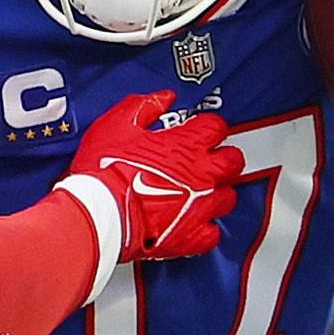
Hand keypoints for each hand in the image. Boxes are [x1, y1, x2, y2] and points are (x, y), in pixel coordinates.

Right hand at [60, 90, 240, 261]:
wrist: (100, 213)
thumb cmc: (106, 170)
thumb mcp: (117, 124)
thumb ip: (144, 106)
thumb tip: (163, 98)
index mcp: (187, 144)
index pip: (216, 127)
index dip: (208, 127)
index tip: (198, 130)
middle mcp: (201, 174)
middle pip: (234, 161)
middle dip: (224, 158)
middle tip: (210, 160)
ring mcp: (200, 206)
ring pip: (228, 198)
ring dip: (217, 193)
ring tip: (202, 193)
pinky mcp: (191, 236)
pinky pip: (212, 234)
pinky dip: (205, 229)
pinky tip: (193, 223)